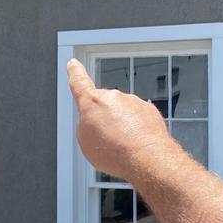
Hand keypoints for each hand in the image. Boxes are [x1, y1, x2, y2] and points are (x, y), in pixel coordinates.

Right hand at [66, 59, 170, 183]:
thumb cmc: (115, 152)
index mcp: (92, 102)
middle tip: (107, 141)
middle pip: (104, 106)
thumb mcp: (85, 142)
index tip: (73, 64)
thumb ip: (86, 126)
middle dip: (104, 121)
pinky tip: (137, 145)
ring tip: (123, 146)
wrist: (146, 158)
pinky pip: (138, 119)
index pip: (79, 82)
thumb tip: (96, 122)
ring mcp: (133, 102)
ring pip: (123, 114)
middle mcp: (113, 97)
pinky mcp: (149, 110)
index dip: (75, 73)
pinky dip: (137, 131)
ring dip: (122, 127)